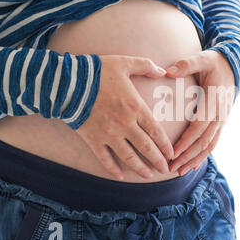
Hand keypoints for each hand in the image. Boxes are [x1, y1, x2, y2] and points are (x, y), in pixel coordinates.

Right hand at [75, 55, 173, 179]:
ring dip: (140, 168)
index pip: (156, 132)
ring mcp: (109, 134)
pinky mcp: (93, 139)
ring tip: (148, 176)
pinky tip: (121, 176)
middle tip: (165, 170)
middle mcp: (125, 124)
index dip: (165, 146)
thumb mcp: (125, 63)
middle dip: (158, 161)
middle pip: (146, 148)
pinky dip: (113, 169)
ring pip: (129, 157)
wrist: (67, 82)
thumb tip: (163, 71)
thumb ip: (146, 66)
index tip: (172, 155)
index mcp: (135, 107)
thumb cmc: (97, 71)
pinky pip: (105, 158)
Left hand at [166, 50, 235, 175]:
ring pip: (209, 145)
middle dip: (187, 156)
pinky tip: (192, 165)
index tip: (173, 152)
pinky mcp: (221, 123)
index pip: (199, 126)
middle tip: (170, 167)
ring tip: (179, 171)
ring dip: (194, 159)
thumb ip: (186, 64)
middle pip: (203, 140)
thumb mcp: (202, 59)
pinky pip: (213, 143)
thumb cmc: (213, 64)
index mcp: (214, 101)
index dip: (186, 141)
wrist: (233, 67)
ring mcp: (222, 120)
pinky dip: (203, 155)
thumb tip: (169, 71)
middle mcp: (220, 114)